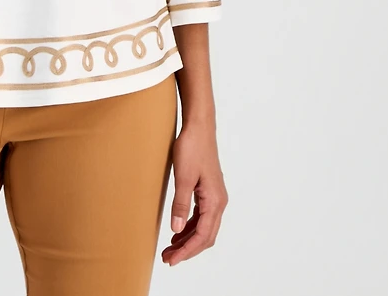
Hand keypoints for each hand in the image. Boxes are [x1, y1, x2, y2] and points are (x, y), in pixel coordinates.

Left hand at [161, 119, 227, 266]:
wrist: (198, 126)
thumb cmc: (192, 148)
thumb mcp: (183, 177)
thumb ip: (180, 204)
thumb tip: (176, 229)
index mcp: (215, 201)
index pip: (202, 236)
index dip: (187, 251)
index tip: (172, 260)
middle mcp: (219, 202)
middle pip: (206, 236)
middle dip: (187, 249)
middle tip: (168, 258)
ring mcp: (215, 196)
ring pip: (204, 227)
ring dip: (188, 239)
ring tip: (170, 248)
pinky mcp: (208, 190)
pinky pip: (201, 216)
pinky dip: (190, 227)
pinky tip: (178, 230)